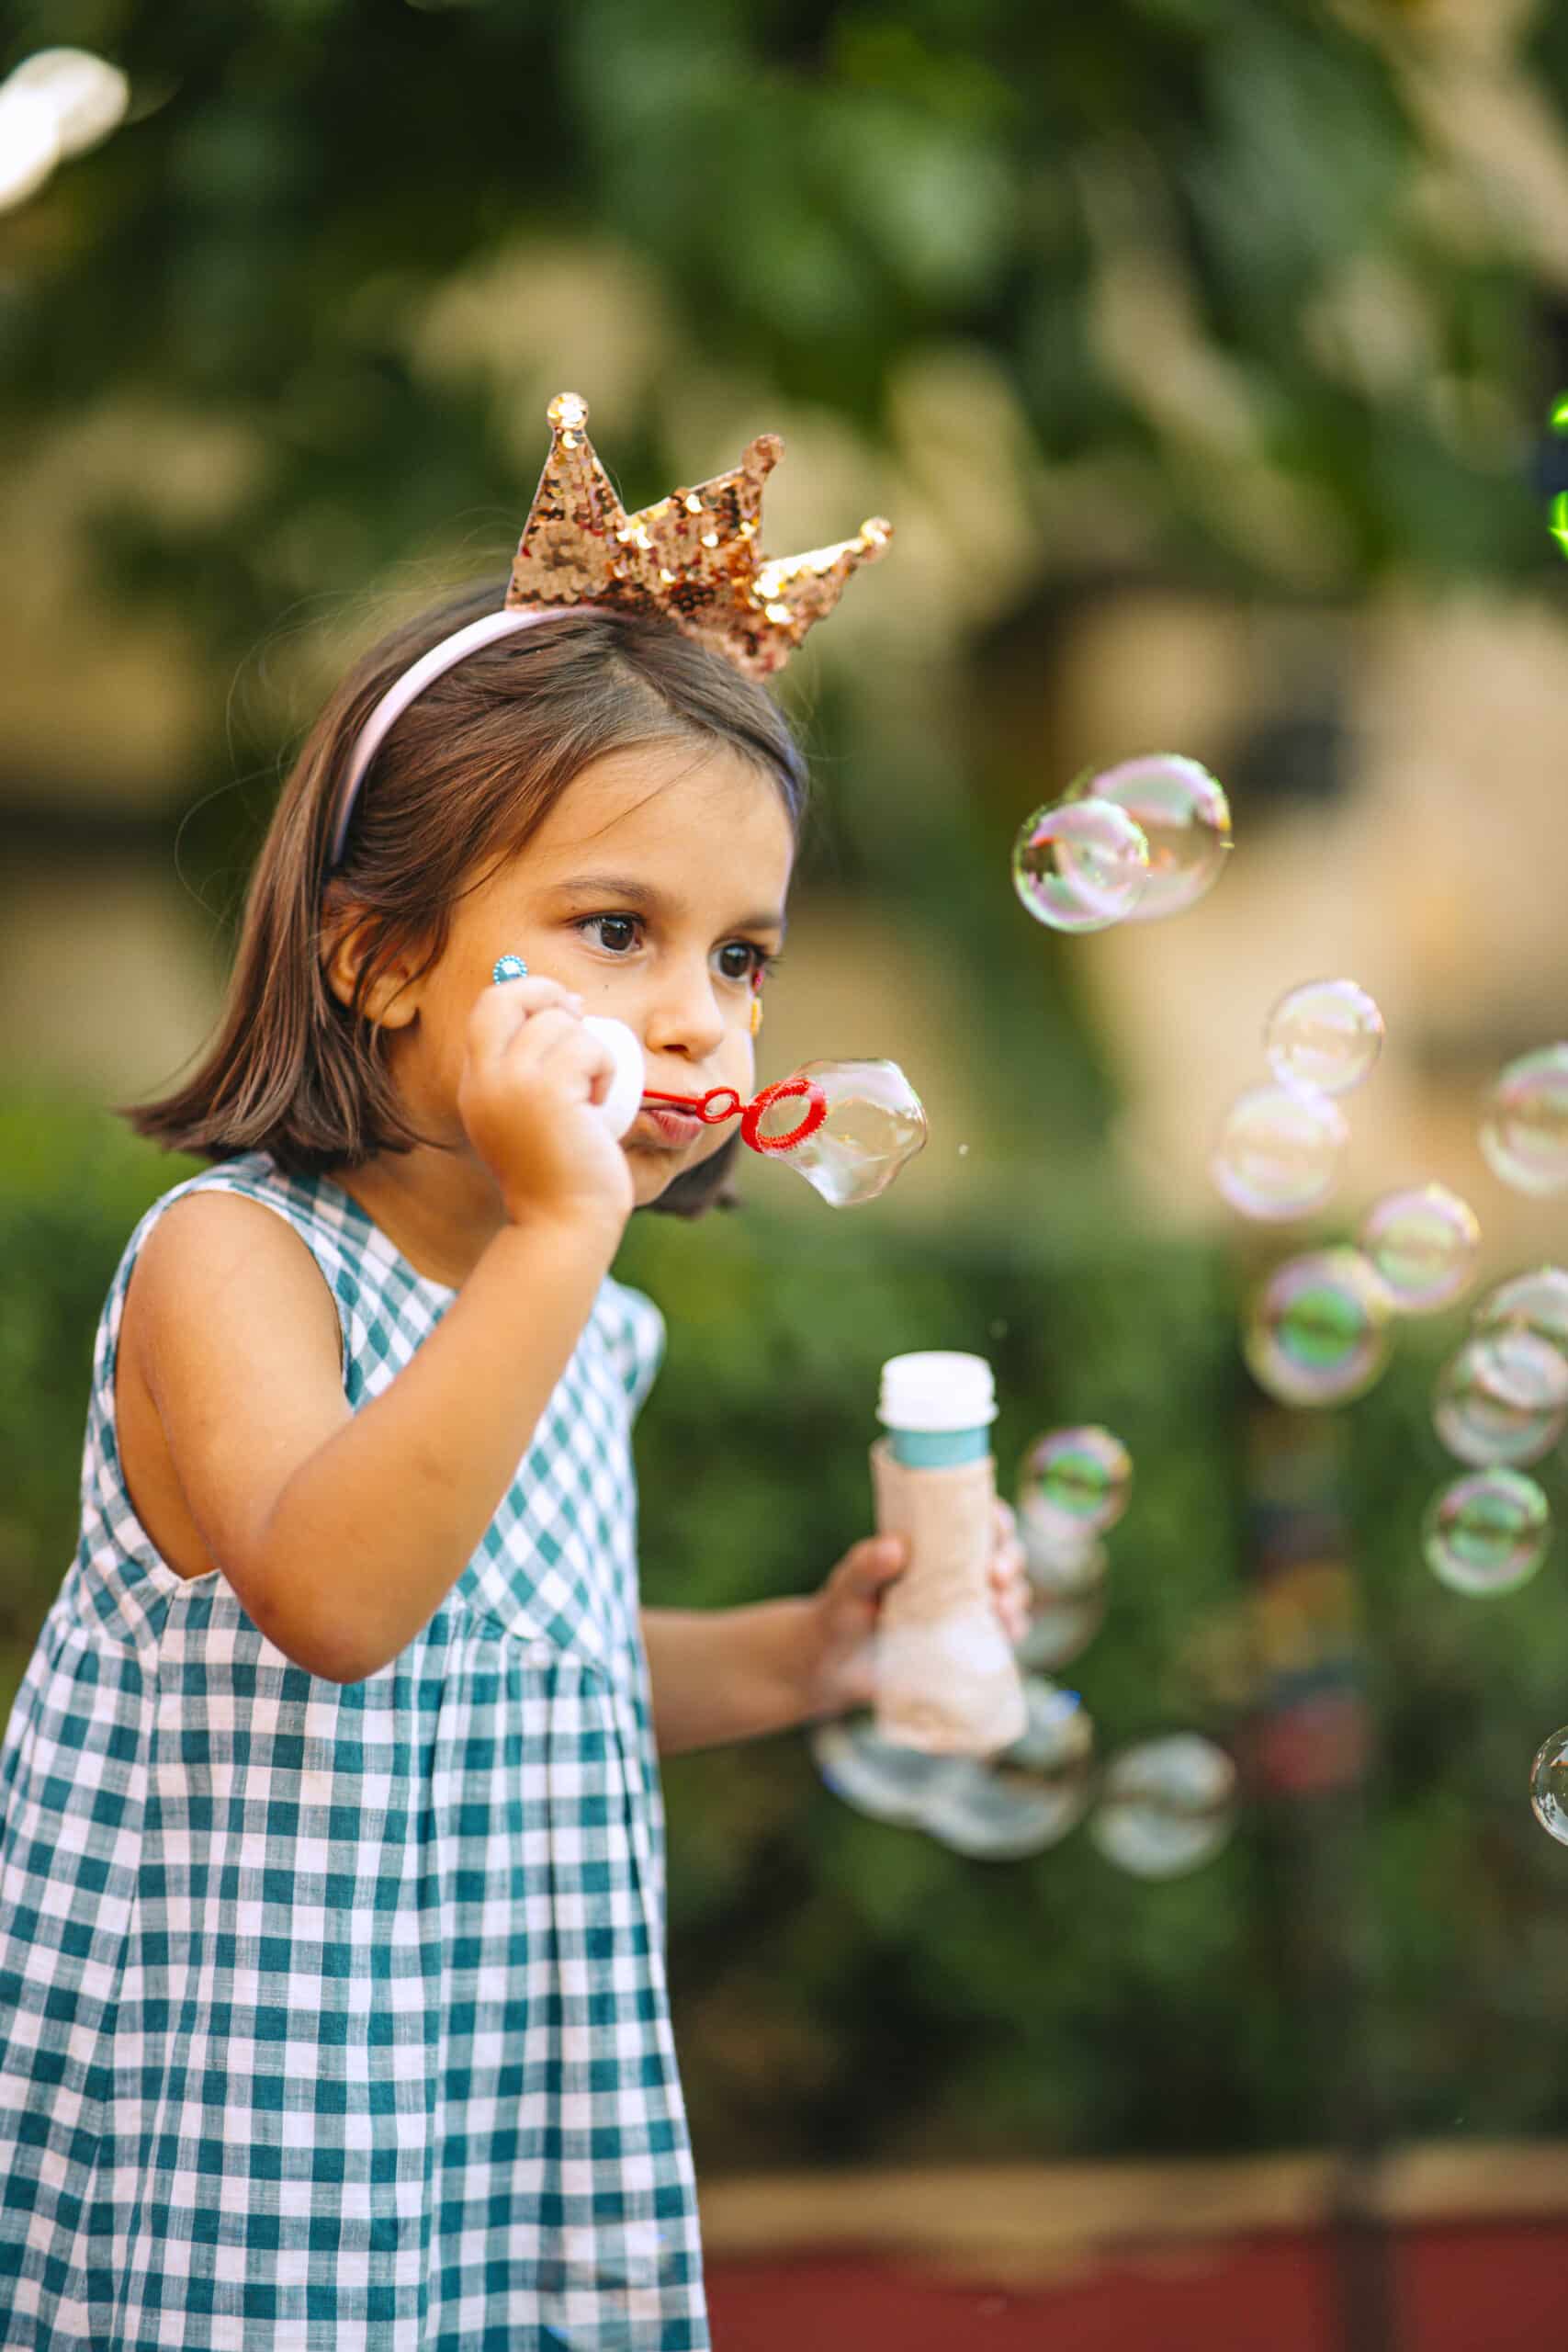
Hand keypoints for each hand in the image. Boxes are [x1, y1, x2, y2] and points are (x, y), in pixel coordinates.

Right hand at [458, 973, 635, 1233]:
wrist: (564, 1225)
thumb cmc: (561, 1174)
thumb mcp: (529, 1115)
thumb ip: (530, 1068)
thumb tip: (567, 1003)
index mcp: (477, 1085)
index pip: (488, 1007)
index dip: (528, 993)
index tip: (564, 1010)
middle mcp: (485, 1081)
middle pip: (507, 997)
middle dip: (549, 994)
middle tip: (579, 1019)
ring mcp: (512, 1086)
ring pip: (560, 1024)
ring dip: (590, 1049)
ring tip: (592, 1092)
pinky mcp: (548, 1095)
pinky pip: (588, 1048)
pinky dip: (605, 1068)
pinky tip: (599, 1104)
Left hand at [796, 1499, 1029, 1722]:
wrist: (834, 1667)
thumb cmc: (840, 1613)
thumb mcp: (847, 1585)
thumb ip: (865, 1565)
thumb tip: (894, 1547)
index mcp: (932, 1544)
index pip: (974, 1518)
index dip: (994, 1517)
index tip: (995, 1525)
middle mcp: (956, 1571)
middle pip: (1003, 1552)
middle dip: (1010, 1559)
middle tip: (996, 1574)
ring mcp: (966, 1607)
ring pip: (1011, 1592)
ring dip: (1015, 1596)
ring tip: (999, 1607)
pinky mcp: (968, 1642)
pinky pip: (1004, 1633)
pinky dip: (1012, 1630)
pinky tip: (1006, 1632)